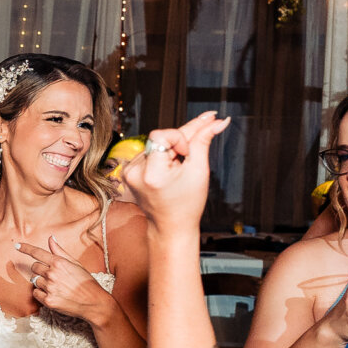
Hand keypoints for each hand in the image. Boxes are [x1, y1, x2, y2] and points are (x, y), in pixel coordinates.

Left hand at [18, 236, 117, 326]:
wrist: (93, 302)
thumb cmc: (86, 282)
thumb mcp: (75, 263)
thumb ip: (60, 251)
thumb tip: (50, 238)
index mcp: (59, 263)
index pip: (38, 253)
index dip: (26, 248)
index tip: (17, 246)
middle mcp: (52, 274)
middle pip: (34, 267)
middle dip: (40, 269)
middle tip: (52, 275)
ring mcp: (50, 288)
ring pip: (34, 281)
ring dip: (41, 282)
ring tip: (56, 286)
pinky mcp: (48, 301)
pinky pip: (35, 293)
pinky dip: (41, 293)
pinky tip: (53, 293)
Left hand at [122, 113, 230, 235]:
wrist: (171, 227)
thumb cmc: (187, 203)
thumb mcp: (199, 171)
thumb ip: (204, 141)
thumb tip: (218, 120)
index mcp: (151, 173)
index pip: (160, 135)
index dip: (178, 138)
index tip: (187, 152)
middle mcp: (135, 171)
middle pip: (159, 140)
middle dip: (179, 143)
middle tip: (194, 148)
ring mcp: (129, 172)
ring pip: (154, 145)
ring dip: (170, 151)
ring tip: (180, 169)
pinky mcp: (129, 172)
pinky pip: (148, 153)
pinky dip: (161, 157)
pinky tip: (170, 171)